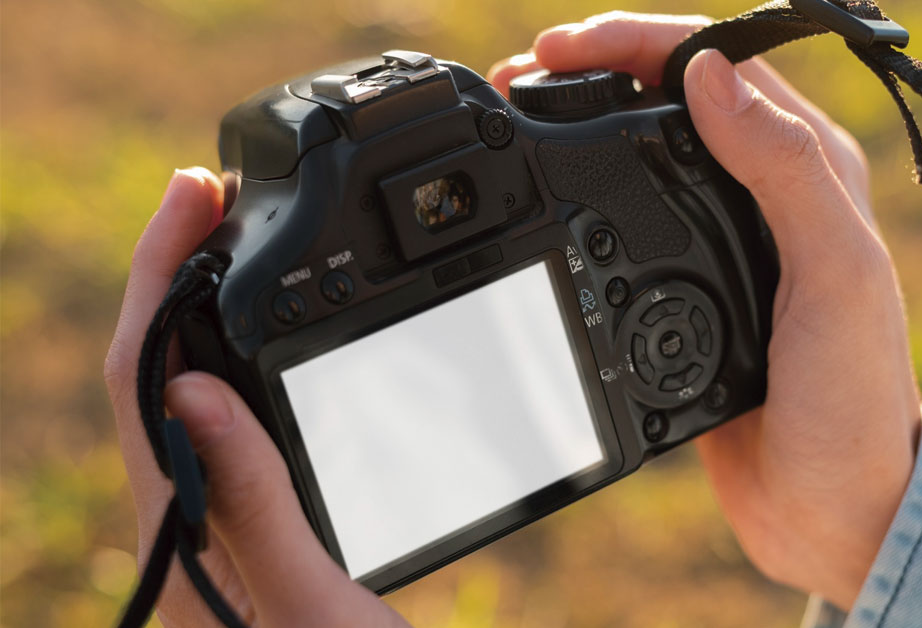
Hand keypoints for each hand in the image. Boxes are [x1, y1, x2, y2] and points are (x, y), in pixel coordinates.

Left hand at [104, 168, 408, 626]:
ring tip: (239, 247)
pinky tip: (287, 345)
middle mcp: (193, 521)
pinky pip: (243, 426)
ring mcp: (227, 524)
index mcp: (187, 534)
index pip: (140, 378)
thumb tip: (191, 389)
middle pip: (155, 372)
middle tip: (210, 197)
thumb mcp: (309, 607)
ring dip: (209, 312)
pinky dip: (253, 362)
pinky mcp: (266, 527)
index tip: (193, 198)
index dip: (158, 278)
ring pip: (196, 395)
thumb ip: (252, 507)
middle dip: (172, 273)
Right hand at [489, 13, 921, 609]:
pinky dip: (588, 192)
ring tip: (519, 119)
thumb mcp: (834, 276)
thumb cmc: (853, 402)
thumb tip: (708, 73)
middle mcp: (772, 190)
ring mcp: (730, 237)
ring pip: (646, 148)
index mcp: (811, 168)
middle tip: (517, 78)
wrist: (835, 506)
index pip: (718, 62)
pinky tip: (552, 196)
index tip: (557, 49)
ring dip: (585, 122)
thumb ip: (785, 170)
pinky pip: (635, 216)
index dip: (636, 43)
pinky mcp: (695, 285)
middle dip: (595, 71)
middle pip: (673, 94)